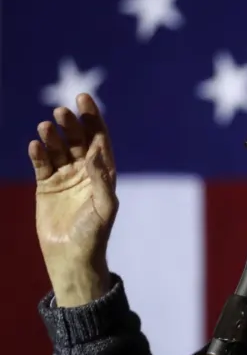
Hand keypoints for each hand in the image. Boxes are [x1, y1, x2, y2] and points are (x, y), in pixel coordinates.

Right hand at [29, 93, 117, 306]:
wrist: (71, 256)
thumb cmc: (94, 233)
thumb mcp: (104, 207)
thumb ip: (102, 179)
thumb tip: (96, 153)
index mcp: (103, 172)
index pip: (99, 139)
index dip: (93, 118)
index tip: (84, 98)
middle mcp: (85, 171)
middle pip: (78, 140)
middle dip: (71, 124)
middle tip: (62, 112)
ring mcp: (65, 177)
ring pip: (58, 149)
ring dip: (52, 137)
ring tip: (45, 126)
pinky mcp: (46, 186)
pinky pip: (41, 164)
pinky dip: (38, 154)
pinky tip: (35, 145)